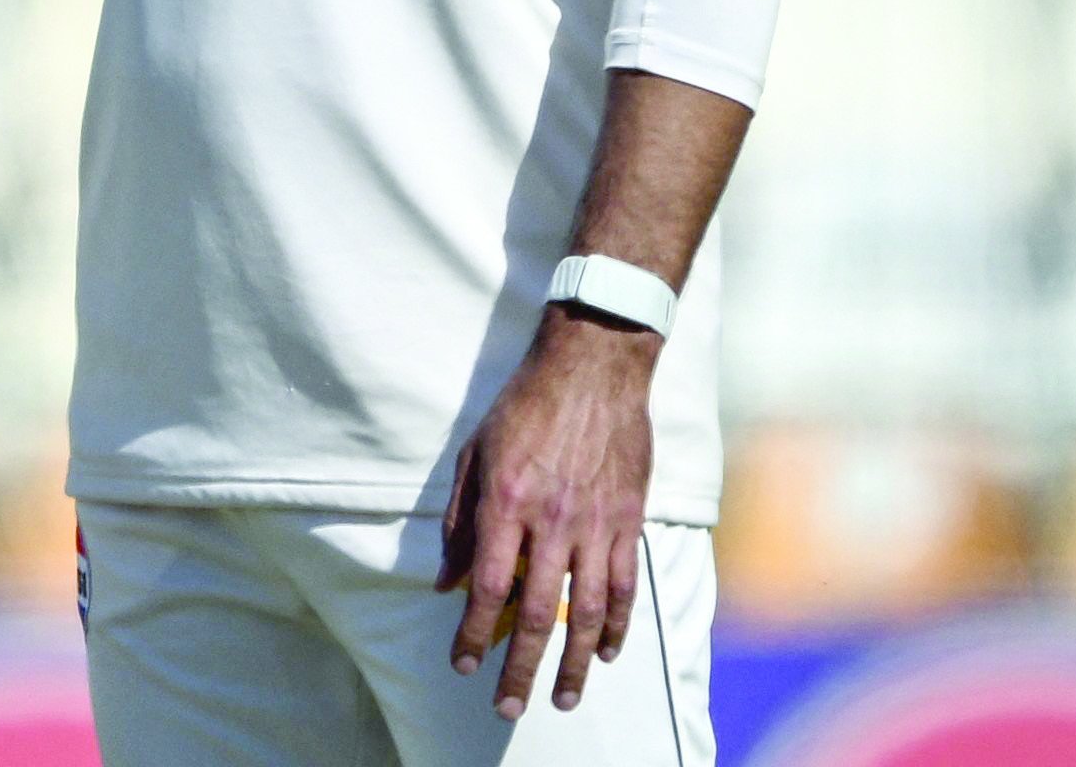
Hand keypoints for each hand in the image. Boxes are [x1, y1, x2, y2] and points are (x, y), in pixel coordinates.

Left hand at [437, 309, 661, 720]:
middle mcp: (551, 521)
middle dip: (519, 667)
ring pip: (587, 612)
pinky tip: (611, 652)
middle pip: (536, 613)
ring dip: (577, 663)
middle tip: (508, 707)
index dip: (474, 633)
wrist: (592, 367)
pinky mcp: (629, 519)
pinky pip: (624, 585)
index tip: (463, 666)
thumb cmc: (524, 405)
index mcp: (506, 502)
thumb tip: (446, 580)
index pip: (486, 587)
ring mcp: (595, 524)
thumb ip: (460, 520)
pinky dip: (619, 624)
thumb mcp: (474, 453)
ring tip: (566, 698)